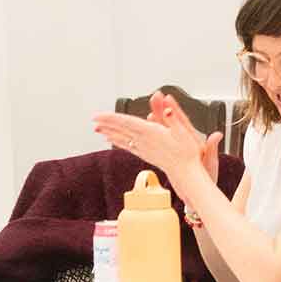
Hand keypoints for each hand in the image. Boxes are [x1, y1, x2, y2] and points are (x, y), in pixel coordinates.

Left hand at [93, 90, 211, 189]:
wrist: (185, 172)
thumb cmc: (187, 152)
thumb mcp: (184, 131)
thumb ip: (173, 118)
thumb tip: (167, 109)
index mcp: (151, 132)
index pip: (126, 122)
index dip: (111, 118)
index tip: (99, 115)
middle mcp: (143, 141)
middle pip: (121, 130)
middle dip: (106, 123)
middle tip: (93, 119)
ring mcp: (142, 148)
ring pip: (121, 138)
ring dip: (109, 132)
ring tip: (97, 128)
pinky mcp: (144, 154)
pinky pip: (127, 146)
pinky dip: (117, 141)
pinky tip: (111, 139)